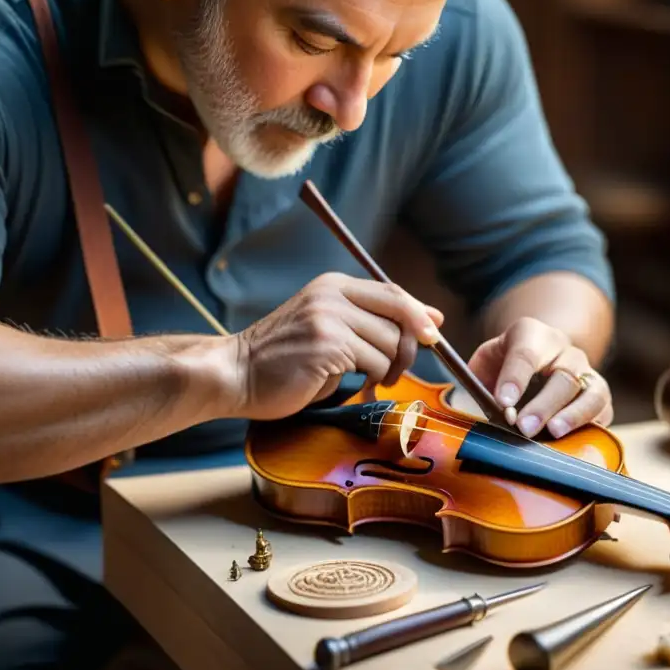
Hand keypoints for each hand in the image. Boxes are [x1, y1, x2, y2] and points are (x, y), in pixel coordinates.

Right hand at [231, 272, 443, 418]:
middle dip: (405, 350)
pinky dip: (370, 380)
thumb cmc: (283, 359)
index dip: (419, 314)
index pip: (393, 292)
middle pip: (398, 319)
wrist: (236, 374)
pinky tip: (350, 385)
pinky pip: (375, 364)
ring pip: (389, 345)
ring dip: (384, 369)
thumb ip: (369, 321)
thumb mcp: (326, 326)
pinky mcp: (328, 345)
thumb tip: (431, 320)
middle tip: (394, 371)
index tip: (433, 334)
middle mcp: (332, 294)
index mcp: (332, 284)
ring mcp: (329, 318)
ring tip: (363, 379)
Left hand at [467, 317, 612, 438]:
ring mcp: (586, 372)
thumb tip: (469, 408)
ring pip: (591, 392)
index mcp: (532, 335)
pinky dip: (590, 427)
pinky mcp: (600, 395)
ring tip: (553, 433)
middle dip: (542, 404)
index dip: (515, 377)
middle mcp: (564, 351)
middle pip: (563, 375)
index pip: (526, 352)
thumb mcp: (485, 362)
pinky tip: (574, 442)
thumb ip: (477, 381)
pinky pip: (603, 411)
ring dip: (572, 416)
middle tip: (523, 428)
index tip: (503, 402)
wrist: (537, 359)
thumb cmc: (503, 366)